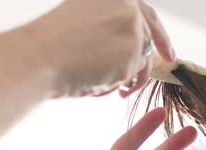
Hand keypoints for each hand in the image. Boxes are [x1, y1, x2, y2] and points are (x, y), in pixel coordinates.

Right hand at [16, 0, 174, 96]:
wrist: (37, 56)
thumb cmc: (50, 43)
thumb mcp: (82, 22)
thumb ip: (108, 28)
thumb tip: (128, 50)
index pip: (146, 14)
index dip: (159, 35)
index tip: (168, 54)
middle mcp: (128, 6)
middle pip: (144, 40)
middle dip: (140, 66)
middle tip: (131, 87)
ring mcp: (133, 27)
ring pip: (139, 61)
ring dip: (122, 78)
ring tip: (96, 85)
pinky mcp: (134, 51)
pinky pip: (132, 76)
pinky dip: (117, 85)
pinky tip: (93, 85)